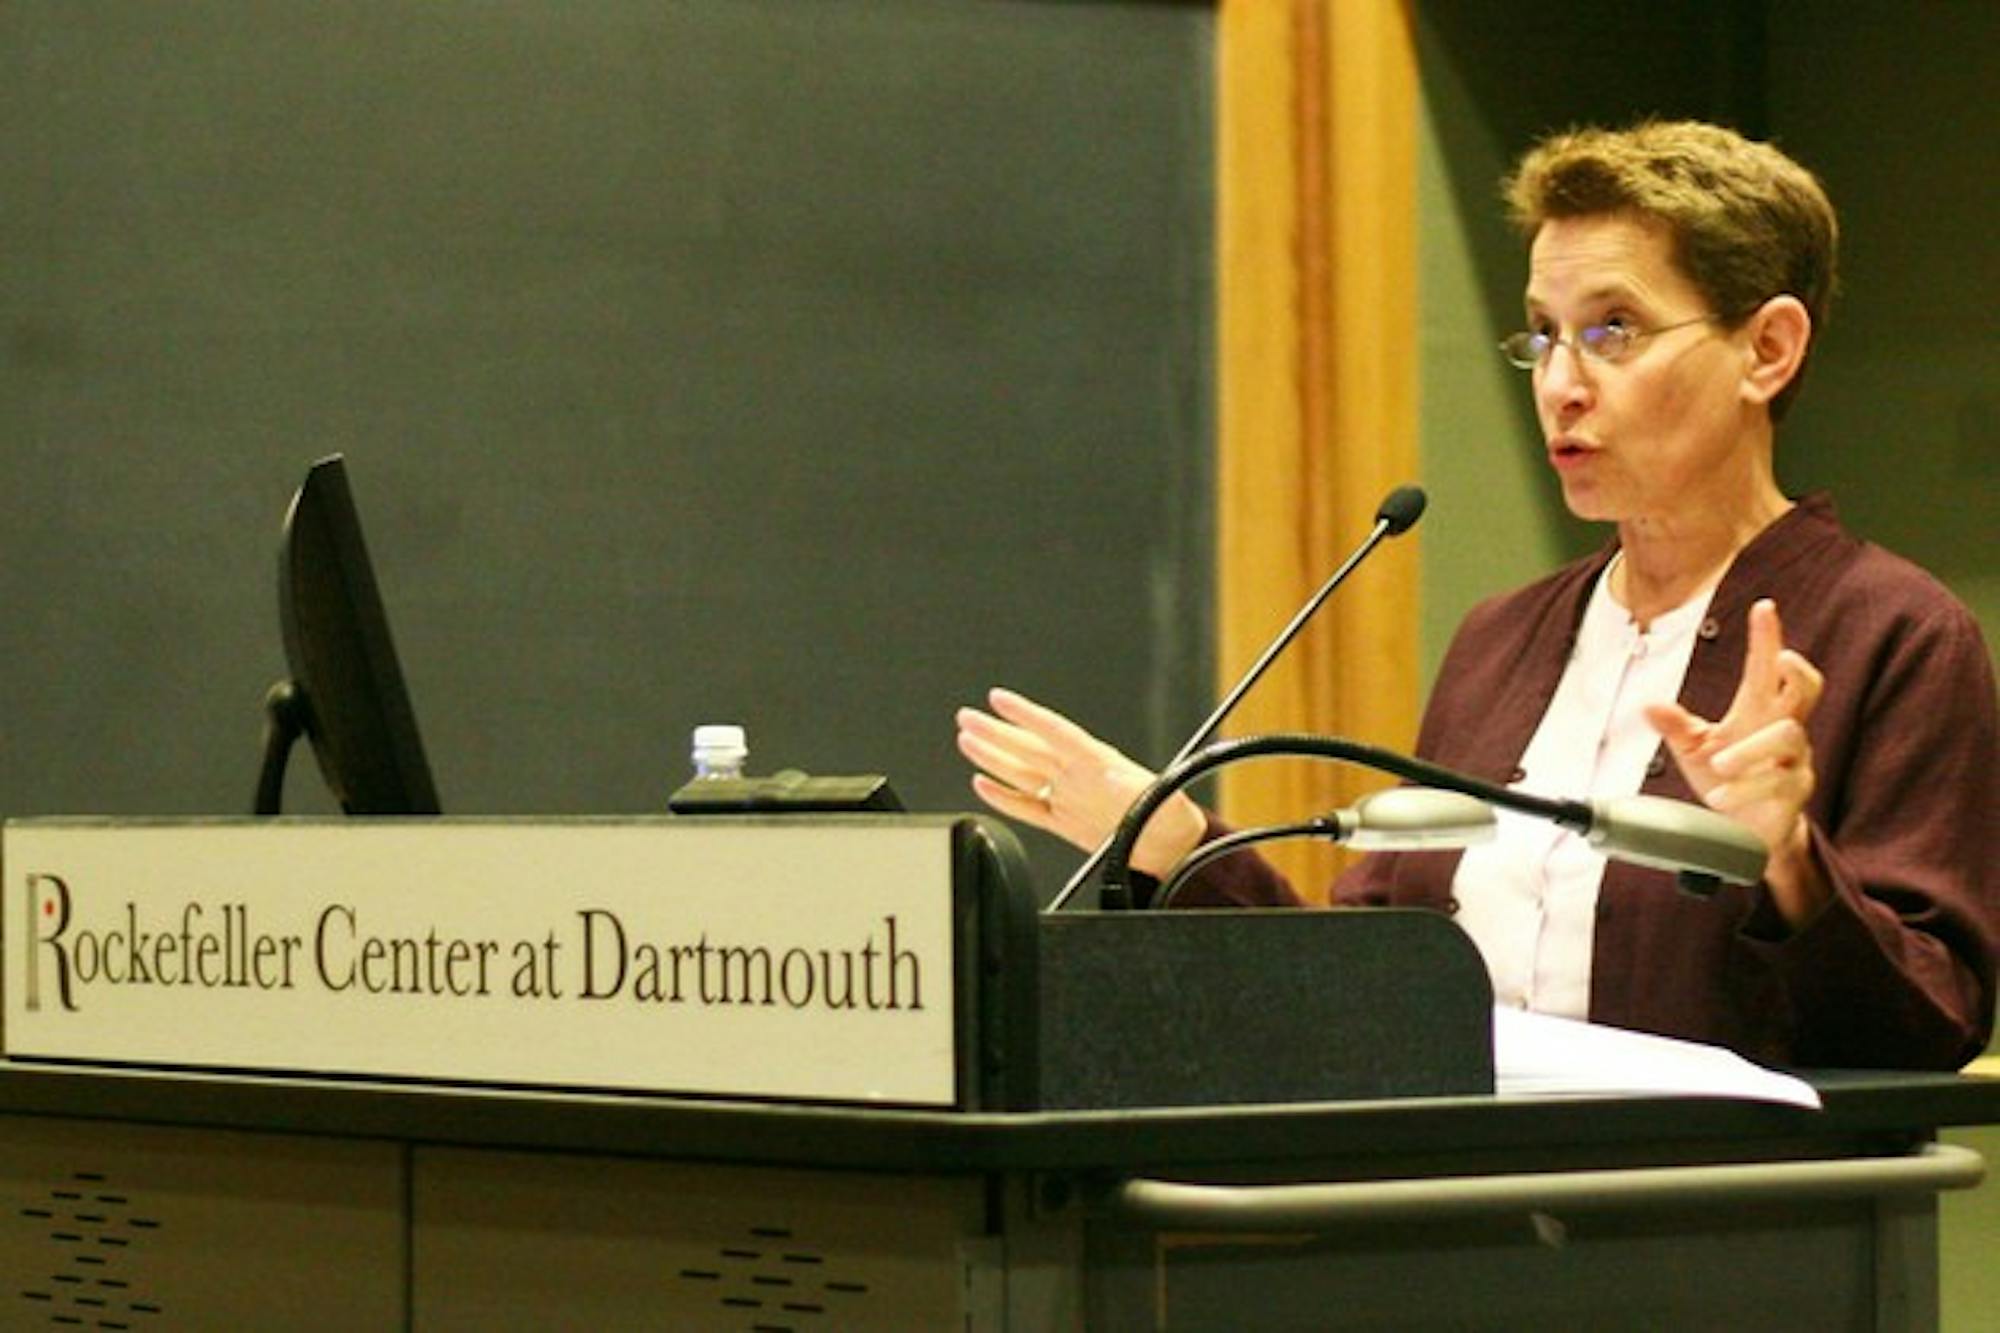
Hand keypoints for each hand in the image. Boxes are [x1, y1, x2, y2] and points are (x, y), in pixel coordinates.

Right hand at [954, 687, 1207, 878]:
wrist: (1170, 844)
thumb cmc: (1168, 813)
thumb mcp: (1156, 795)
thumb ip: (1129, 785)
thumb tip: (1113, 775)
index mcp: (1096, 761)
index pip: (1053, 731)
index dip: (1026, 715)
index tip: (1000, 699)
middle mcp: (1075, 774)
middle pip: (1027, 748)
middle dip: (996, 732)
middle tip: (967, 716)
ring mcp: (1066, 796)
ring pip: (1020, 772)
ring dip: (993, 756)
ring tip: (967, 738)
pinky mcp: (1062, 822)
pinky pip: (1026, 807)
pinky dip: (1003, 796)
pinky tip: (983, 783)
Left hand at [1644, 598, 1828, 923]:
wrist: (1746, 830)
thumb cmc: (1727, 778)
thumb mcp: (1694, 749)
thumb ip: (1676, 726)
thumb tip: (1648, 705)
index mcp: (1758, 710)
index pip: (1767, 667)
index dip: (1767, 637)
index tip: (1764, 607)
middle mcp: (1782, 728)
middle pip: (1808, 688)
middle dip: (1799, 671)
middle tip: (1782, 660)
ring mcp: (1794, 760)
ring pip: (1789, 736)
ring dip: (1751, 749)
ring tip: (1717, 764)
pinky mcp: (1795, 791)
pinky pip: (1779, 783)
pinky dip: (1746, 788)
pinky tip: (1721, 797)